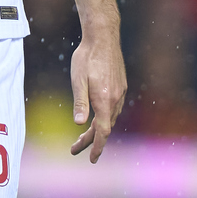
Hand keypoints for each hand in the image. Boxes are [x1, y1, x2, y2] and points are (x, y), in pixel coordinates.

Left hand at [70, 32, 126, 162]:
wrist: (103, 37)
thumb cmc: (87, 57)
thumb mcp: (78, 80)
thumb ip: (80, 102)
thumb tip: (79, 124)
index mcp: (104, 101)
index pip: (102, 132)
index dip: (97, 147)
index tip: (92, 160)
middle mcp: (115, 99)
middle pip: (105, 127)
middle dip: (91, 140)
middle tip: (75, 148)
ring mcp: (120, 93)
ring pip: (110, 118)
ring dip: (98, 129)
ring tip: (83, 135)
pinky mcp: (120, 86)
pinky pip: (114, 108)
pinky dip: (104, 117)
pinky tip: (96, 115)